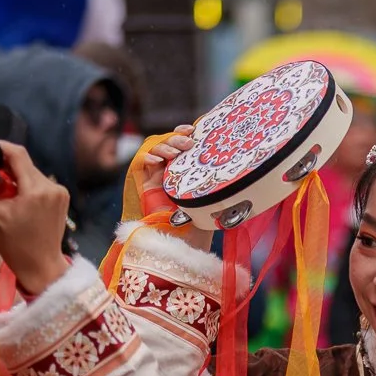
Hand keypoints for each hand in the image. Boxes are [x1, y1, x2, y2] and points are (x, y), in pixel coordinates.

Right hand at [0, 142, 70, 295]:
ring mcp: (60, 192)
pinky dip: (25, 186)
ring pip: (31, 173)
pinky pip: (39, 184)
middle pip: (25, 164)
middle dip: (4, 166)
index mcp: (36, 189)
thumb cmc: (16, 245)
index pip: (18, 154)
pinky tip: (15, 198)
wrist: (42, 267)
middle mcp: (52, 186)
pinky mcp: (62, 199)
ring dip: (14, 177)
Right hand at [139, 128, 207, 246]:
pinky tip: (157, 161)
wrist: (184, 247)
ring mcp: (157, 178)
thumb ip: (215, 182)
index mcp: (187, 171)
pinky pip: (140, 164)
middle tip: (188, 142)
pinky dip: (147, 157)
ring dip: (164, 146)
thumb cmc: (202, 225)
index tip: (196, 129)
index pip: (182, 144)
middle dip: (176, 137)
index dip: (185, 133)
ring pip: (154, 149)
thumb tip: (235, 164)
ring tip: (176, 153)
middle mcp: (171, 172)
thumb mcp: (211, 197)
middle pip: (168, 143)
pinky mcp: (144, 187)